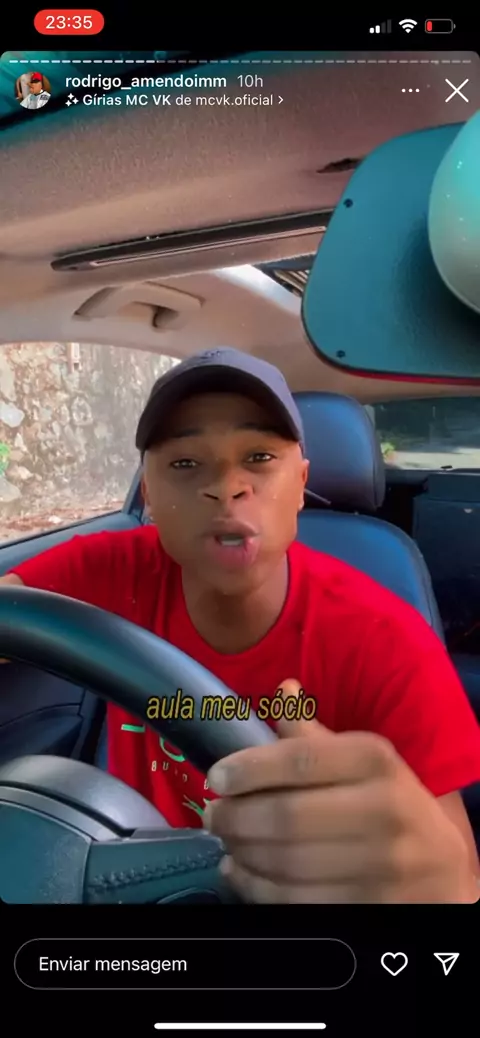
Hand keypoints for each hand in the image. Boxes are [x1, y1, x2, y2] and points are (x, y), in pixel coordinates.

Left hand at [203, 680, 474, 902]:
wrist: (441, 868)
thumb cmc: (390, 802)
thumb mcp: (364, 760)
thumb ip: (315, 735)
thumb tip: (283, 690)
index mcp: (376, 761)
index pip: (300, 761)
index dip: (250, 769)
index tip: (216, 777)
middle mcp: (382, 811)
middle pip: (287, 817)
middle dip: (236, 817)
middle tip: (213, 814)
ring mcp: (378, 866)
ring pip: (286, 863)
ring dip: (241, 852)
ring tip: (226, 841)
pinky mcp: (365, 908)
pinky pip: (294, 902)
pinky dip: (256, 888)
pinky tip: (240, 872)